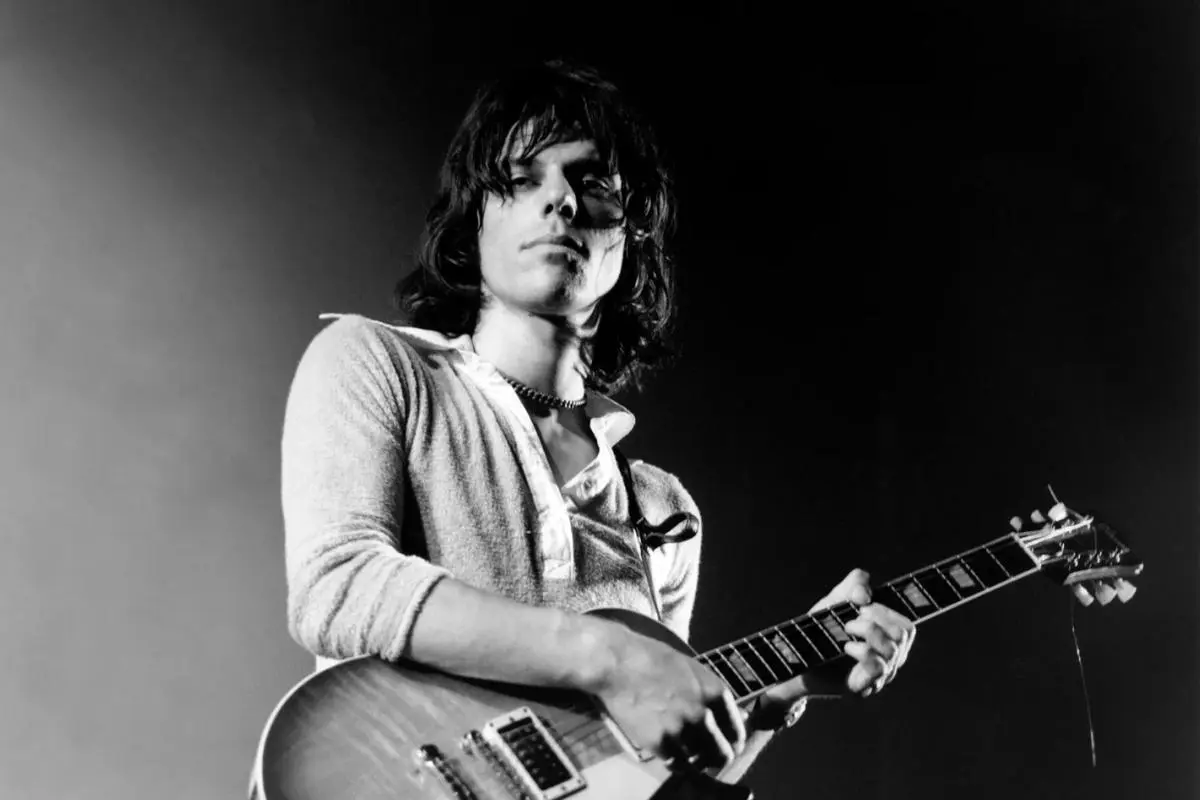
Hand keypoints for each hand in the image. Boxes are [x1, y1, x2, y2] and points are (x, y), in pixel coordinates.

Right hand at [590, 625, 746, 771]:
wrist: (617, 662)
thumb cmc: (652, 659)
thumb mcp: (692, 670)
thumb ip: (714, 695)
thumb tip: (740, 716)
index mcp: (715, 692)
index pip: (736, 731)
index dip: (733, 742)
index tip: (727, 747)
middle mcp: (703, 713)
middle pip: (722, 753)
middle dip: (717, 758)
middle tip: (708, 759)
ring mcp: (682, 729)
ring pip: (699, 762)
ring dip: (694, 761)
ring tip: (685, 754)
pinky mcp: (660, 742)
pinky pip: (675, 764)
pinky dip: (674, 763)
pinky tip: (669, 753)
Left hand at [749, 568, 915, 727]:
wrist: (797, 658)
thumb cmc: (822, 630)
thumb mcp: (836, 601)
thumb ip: (853, 586)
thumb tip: (864, 593)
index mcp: (889, 639)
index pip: (907, 627)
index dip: (886, 612)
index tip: (862, 606)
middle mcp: (890, 659)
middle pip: (903, 635)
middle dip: (877, 619)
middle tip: (851, 620)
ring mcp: (878, 675)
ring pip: (892, 650)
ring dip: (868, 632)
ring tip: (846, 630)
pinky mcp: (862, 686)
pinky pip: (877, 668)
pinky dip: (863, 652)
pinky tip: (846, 647)